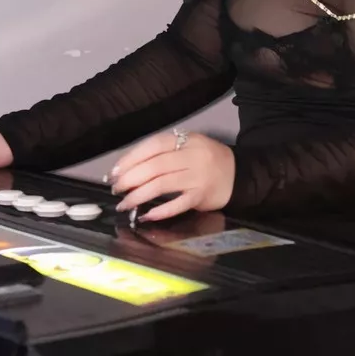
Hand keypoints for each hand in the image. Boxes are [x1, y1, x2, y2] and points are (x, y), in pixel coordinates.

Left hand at [109, 130, 234, 221]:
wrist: (240, 175)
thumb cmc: (207, 161)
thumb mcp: (189, 146)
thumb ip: (164, 152)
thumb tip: (129, 168)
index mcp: (187, 140)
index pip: (153, 146)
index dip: (130, 159)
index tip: (114, 172)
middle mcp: (192, 157)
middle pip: (154, 166)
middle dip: (130, 178)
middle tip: (116, 189)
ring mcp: (198, 177)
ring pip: (162, 184)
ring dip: (138, 195)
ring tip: (125, 203)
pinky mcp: (202, 197)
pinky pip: (178, 204)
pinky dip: (160, 210)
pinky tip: (147, 215)